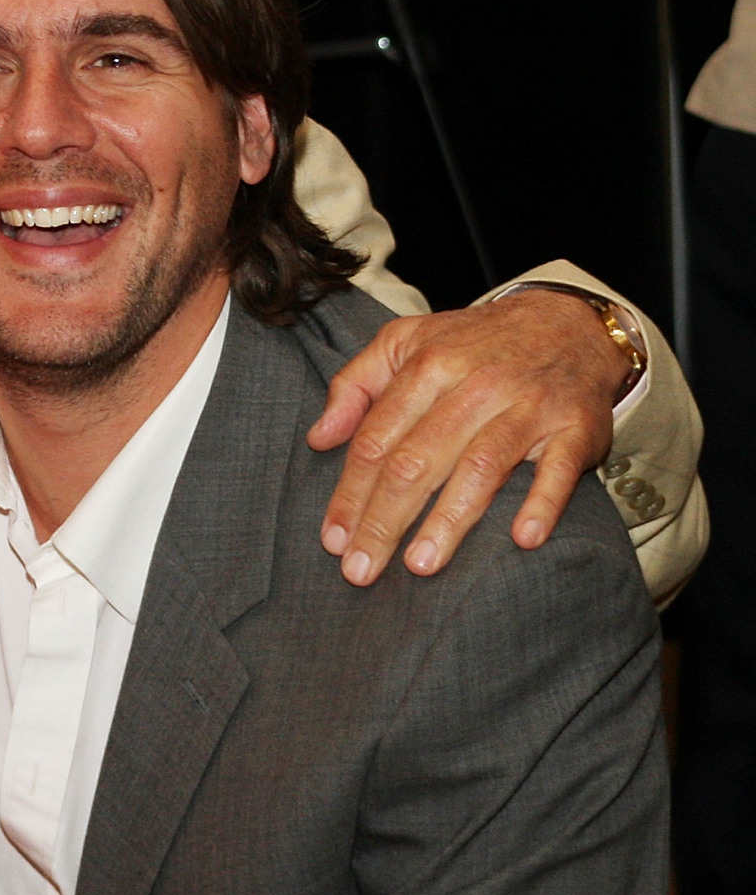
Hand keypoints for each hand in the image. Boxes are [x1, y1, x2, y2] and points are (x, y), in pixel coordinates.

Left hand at [308, 292, 633, 584]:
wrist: (568, 323)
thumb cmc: (472, 344)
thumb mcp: (405, 341)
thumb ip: (355, 385)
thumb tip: (319, 437)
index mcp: (427, 366)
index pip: (377, 440)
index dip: (351, 493)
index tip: (333, 540)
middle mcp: (475, 385)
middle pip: (417, 460)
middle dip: (384, 519)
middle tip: (361, 571)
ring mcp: (527, 406)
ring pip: (479, 467)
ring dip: (448, 520)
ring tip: (420, 565)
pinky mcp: (575, 426)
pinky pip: (559, 468)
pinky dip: (544, 503)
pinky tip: (522, 539)